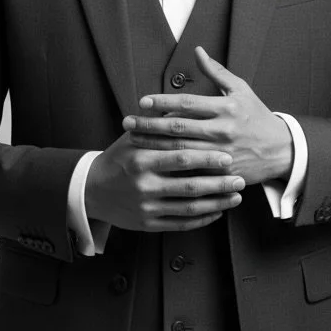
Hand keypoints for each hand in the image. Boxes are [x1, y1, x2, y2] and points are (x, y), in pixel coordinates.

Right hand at [84, 132, 244, 232]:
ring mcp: (147, 207)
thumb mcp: (132, 137)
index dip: (207, 158)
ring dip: (216, 202)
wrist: (92, 190)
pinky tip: (217, 212)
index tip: (227, 157)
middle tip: (239, 178)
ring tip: (235, 195)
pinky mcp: (148, 224)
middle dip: (219, 183)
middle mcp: (144, 185)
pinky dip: (203, 219)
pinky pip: (181, 223)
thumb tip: (182, 106)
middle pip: (190, 185)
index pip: (181, 158)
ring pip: (189, 207)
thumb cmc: (118, 159)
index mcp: (142, 160)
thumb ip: (158, 124)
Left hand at [123, 46, 293, 186]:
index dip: (163, 103)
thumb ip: (216, 71)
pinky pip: (193, 170)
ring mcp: (222, 153)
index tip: (142, 102)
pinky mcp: (222, 173)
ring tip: (132, 141)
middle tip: (128, 123)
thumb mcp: (241, 89)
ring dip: (154, 146)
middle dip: (150, 125)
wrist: (281, 150)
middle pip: (179, 128)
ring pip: (181, 150)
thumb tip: (197, 50)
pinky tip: (153, 164)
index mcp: (226, 108)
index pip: (188, 104)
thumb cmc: (257, 116)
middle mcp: (223, 130)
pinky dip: (171, 167)